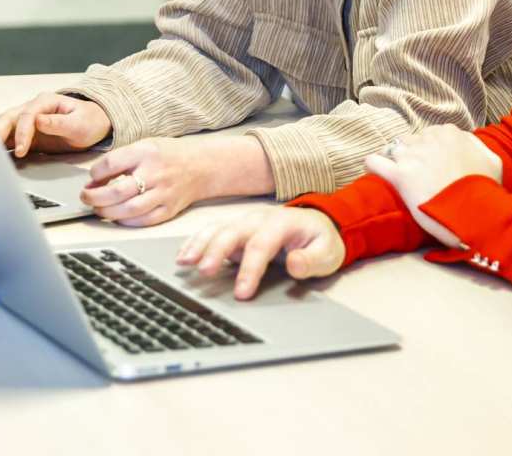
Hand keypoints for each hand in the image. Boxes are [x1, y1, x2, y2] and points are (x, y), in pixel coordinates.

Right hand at [0, 92, 111, 156]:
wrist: (93, 124)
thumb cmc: (88, 121)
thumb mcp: (79, 122)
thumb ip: (59, 122)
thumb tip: (38, 121)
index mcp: (45, 102)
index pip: (27, 115)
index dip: (22, 132)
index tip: (21, 150)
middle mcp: (32, 110)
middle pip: (8, 118)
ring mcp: (27, 122)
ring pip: (4, 128)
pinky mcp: (26, 136)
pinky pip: (9, 141)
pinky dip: (1, 149)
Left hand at [81, 136, 212, 226]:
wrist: (201, 166)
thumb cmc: (169, 155)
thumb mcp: (145, 145)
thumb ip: (121, 159)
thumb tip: (95, 179)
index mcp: (146, 152)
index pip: (111, 164)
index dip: (94, 173)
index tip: (91, 178)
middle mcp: (155, 173)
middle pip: (116, 192)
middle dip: (94, 197)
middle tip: (86, 197)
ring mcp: (163, 193)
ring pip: (127, 210)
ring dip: (106, 212)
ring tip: (98, 208)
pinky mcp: (169, 210)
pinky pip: (142, 221)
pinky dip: (125, 222)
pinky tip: (117, 217)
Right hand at [177, 206, 345, 299]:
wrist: (318, 223)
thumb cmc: (320, 241)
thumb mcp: (327, 252)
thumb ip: (312, 260)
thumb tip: (294, 264)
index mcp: (282, 223)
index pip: (262, 244)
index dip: (250, 269)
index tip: (241, 292)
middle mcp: (259, 219)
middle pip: (233, 232)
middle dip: (217, 251)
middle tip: (204, 272)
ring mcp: (245, 222)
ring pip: (218, 228)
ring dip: (201, 244)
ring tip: (185, 261)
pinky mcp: (236, 230)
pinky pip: (212, 231)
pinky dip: (196, 241)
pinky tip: (184, 255)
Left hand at [364, 125, 502, 247]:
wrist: (477, 214)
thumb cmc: (486, 191)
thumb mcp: (493, 162)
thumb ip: (477, 146)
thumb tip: (467, 143)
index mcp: (450, 133)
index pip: (431, 135)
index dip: (432, 151)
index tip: (435, 165)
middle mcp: (429, 140)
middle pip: (412, 141)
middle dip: (414, 155)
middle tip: (422, 175)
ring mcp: (412, 156)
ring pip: (394, 149)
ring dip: (397, 161)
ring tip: (403, 177)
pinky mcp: (399, 175)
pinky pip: (374, 161)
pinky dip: (373, 165)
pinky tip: (376, 171)